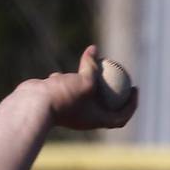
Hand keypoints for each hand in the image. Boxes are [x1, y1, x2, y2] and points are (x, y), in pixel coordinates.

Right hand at [19, 44, 137, 130]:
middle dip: (114, 95)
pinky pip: (64, 91)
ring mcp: (70, 111)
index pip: (120, 117)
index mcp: (96, 120)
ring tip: (89, 71)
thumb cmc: (63, 96)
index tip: (135, 89)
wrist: (34, 105)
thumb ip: (91, 67)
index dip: (132, 105)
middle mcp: (85, 118)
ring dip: (87, 85)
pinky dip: (64, 82)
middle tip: (120, 77)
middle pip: (104, 108)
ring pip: (82, 97)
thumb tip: (94, 50)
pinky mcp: (57, 103)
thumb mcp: (84, 81)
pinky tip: (59, 74)